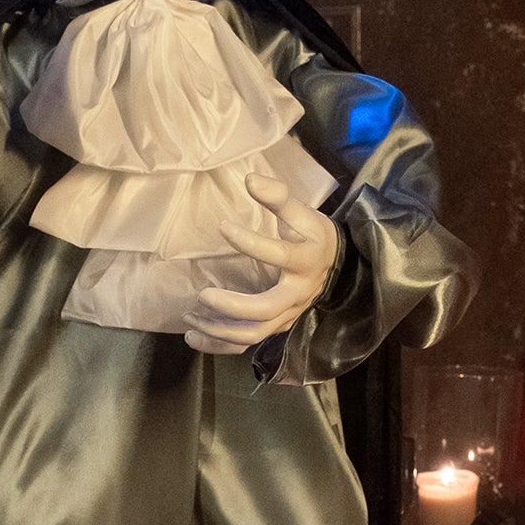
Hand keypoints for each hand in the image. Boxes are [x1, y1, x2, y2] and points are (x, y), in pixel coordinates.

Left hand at [182, 174, 339, 354]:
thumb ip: (278, 197)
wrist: (335, 266)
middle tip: (202, 294)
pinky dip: (220, 345)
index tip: (224, 227)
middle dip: (232, 306)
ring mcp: (286, 315)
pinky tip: (194, 337)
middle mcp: (297, 294)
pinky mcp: (276, 326)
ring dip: (219, 330)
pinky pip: (247, 343)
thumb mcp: (302, 213)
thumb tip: (250, 179)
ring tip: (189, 319)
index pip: (280, 255)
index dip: (251, 242)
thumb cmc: (312, 236)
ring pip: (253, 333)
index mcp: (305, 261)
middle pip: (265, 310)